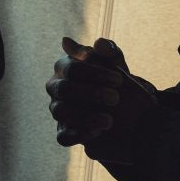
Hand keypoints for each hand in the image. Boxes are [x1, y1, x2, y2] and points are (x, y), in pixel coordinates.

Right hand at [48, 35, 155, 154]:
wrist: (123, 110)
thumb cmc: (114, 81)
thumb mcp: (116, 64)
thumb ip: (109, 51)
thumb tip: (99, 44)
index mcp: (64, 66)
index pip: (72, 67)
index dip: (96, 73)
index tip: (119, 80)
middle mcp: (55, 87)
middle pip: (64, 89)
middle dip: (92, 94)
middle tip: (115, 99)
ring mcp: (57, 109)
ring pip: (61, 112)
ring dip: (86, 116)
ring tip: (109, 120)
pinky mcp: (63, 132)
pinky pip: (63, 136)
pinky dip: (79, 134)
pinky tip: (98, 132)